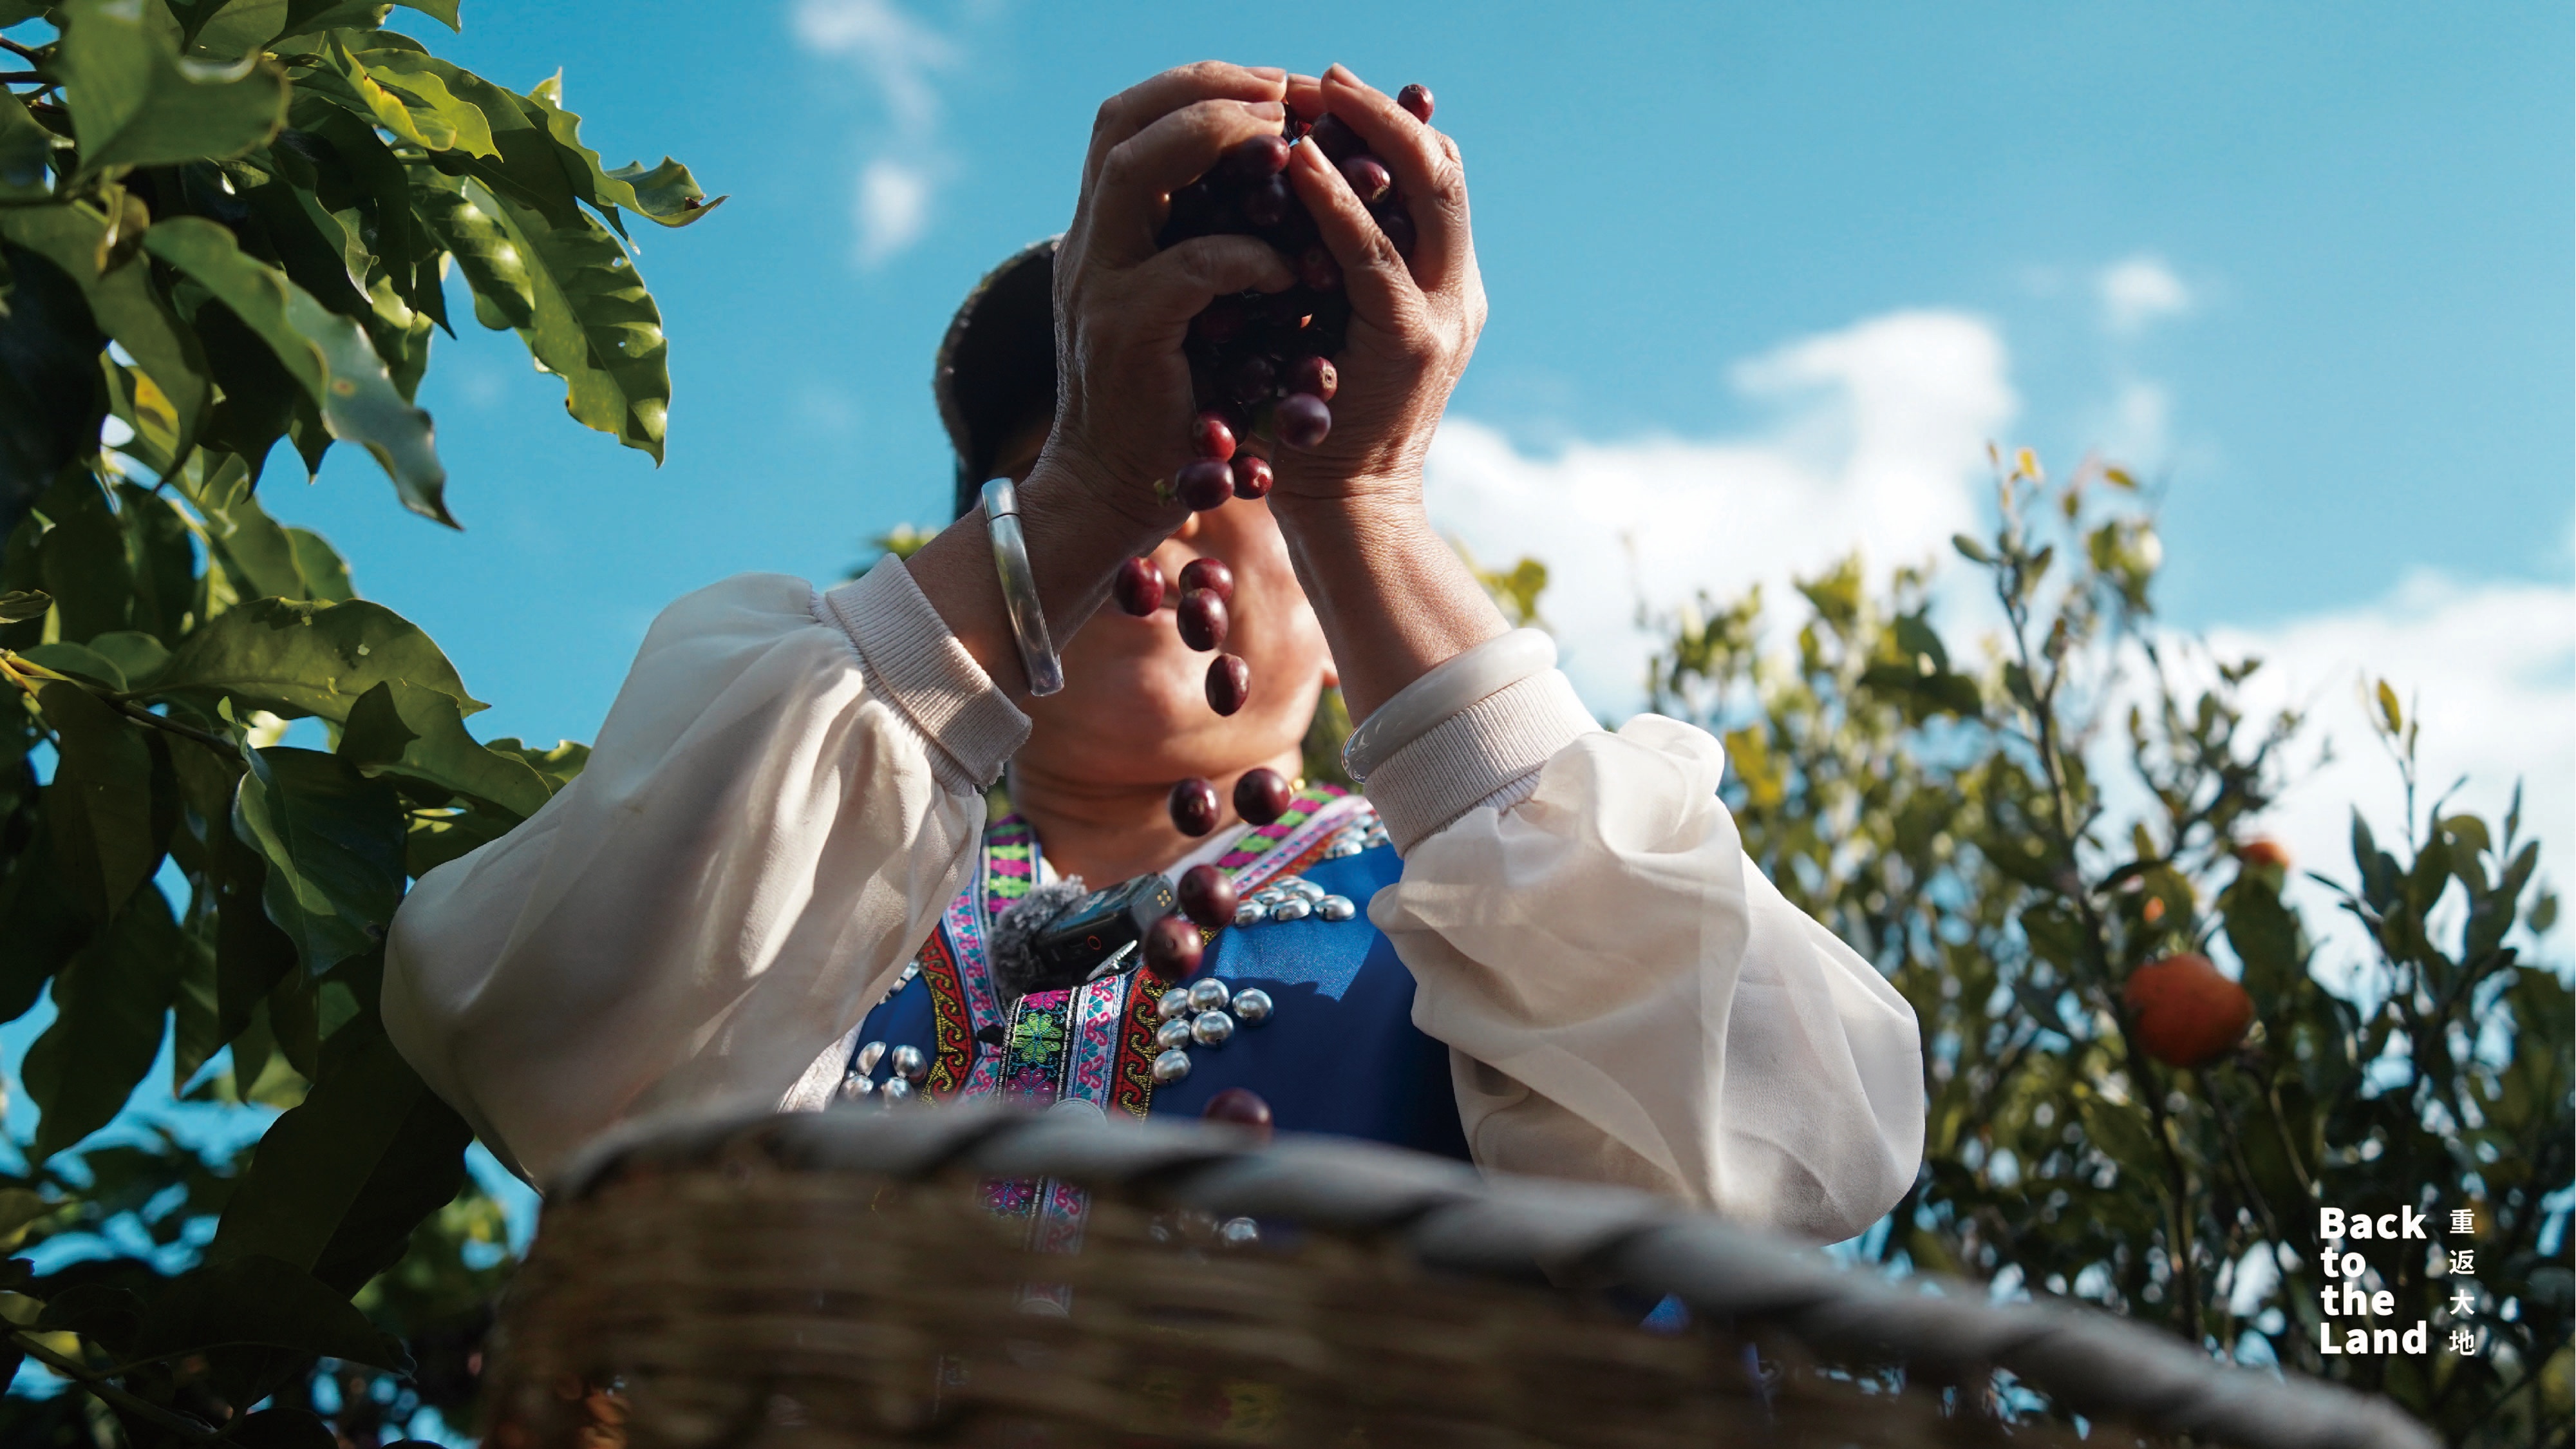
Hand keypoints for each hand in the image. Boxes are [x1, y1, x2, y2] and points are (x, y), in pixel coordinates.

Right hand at [1040, 63, 1297, 527]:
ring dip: (1217, 139)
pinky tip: (1289, 268)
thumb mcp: (1180, 310)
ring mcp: (1097, 284)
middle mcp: (1089, 244)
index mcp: (1103, 231)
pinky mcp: (1122, 333)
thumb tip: (1279, 196)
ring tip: (1286, 146)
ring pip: (1137, 169)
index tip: (1276, 86)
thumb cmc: (1167, 406)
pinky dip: (1245, 256)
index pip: (1130, 119)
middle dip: (1210, 89)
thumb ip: (1201, 248)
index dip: (1201, 85)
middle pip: (1123, 120)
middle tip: (1287, 96)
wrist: (1111, 493)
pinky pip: (1187, 268)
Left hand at [1268, 65, 1487, 509]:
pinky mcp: (1409, 342)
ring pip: (1427, 191)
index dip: (1390, 124)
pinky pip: (1372, 254)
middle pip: (1443, 167)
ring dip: (1366, 132)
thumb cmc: (1319, 424)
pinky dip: (1335, 201)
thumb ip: (1333, 270)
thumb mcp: (1333, 327)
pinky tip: (1294, 163)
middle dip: (1383, 112)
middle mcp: (1456, 290)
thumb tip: (1287, 198)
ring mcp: (1442, 315)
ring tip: (1312, 95)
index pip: (1435, 176)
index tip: (1331, 89)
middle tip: (1324, 75)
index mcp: (1445, 284)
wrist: (1347, 514)